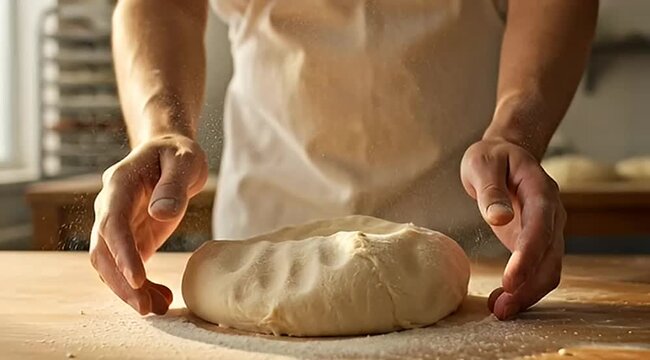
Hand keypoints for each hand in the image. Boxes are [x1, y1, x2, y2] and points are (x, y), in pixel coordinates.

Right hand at [90, 134, 207, 314]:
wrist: (170, 153)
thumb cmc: (177, 154)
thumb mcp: (184, 161)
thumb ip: (174, 186)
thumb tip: (160, 214)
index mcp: (119, 185)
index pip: (112, 223)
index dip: (121, 252)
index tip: (137, 278)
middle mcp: (109, 207)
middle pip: (103, 251)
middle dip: (121, 283)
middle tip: (146, 307)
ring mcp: (116, 225)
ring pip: (110, 265)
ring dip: (128, 290)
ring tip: (158, 308)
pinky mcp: (130, 239)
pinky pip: (126, 268)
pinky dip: (140, 286)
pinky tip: (161, 297)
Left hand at [460, 138, 565, 319]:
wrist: (504, 154)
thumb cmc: (491, 157)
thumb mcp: (482, 163)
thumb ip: (490, 190)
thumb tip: (499, 218)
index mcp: (541, 190)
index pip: (541, 227)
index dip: (528, 257)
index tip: (510, 281)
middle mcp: (551, 213)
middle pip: (551, 257)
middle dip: (529, 286)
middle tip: (501, 308)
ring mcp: (548, 230)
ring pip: (549, 270)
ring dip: (528, 293)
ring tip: (499, 310)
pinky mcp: (536, 242)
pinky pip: (538, 270)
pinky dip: (524, 289)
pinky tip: (502, 301)